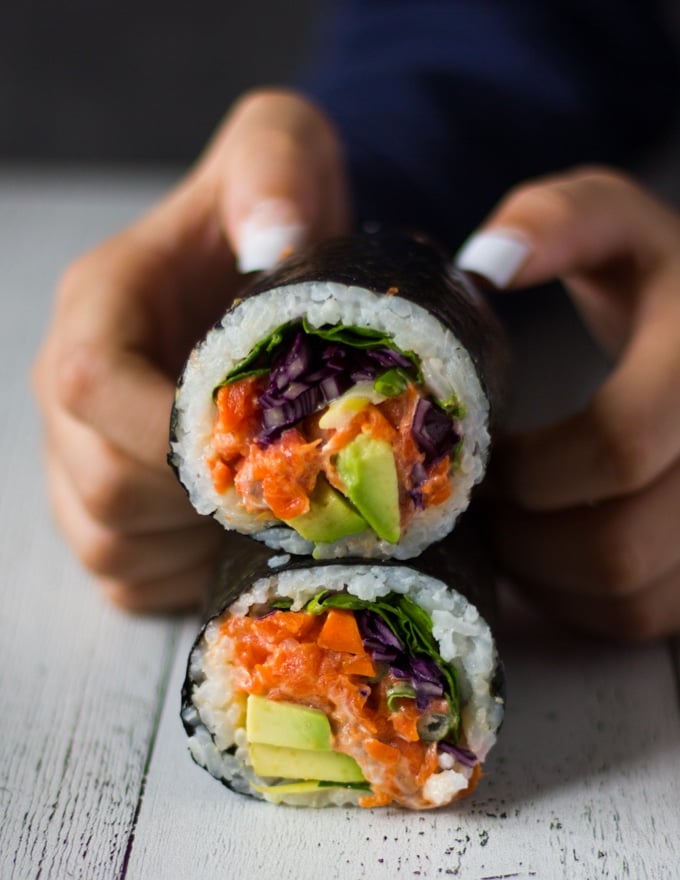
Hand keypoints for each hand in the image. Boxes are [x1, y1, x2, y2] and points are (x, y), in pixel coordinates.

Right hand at [32, 89, 348, 611]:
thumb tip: (276, 241)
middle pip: (100, 483)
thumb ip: (275, 172)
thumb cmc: (277, 213)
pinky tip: (242, 533)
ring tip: (271, 506)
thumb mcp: (283, 152)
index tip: (253, 443)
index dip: (160, 428)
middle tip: (290, 484)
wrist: (272, 265)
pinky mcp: (106, 508)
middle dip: (202, 500)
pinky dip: (189, 573)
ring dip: (199, 543)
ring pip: (110, 540)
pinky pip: (128, 577)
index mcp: (100, 306)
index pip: (87, 382)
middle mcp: (73, 388)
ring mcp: (80, 454)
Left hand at [457, 168, 679, 640]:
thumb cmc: (658, 277)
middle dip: (520, 531)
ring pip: (629, 594)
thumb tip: (482, 265)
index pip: (620, 444)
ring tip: (503, 524)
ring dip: (540, 573)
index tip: (477, 452)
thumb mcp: (614, 220)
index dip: (527, 467)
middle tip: (474, 501)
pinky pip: (640, 618)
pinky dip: (575, 600)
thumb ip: (556, 219)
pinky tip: (544, 552)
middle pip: (617, 541)